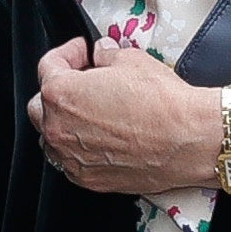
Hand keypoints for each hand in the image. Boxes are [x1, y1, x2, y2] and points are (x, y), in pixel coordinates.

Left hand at [31, 34, 230, 198]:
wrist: (188, 140)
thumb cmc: (162, 104)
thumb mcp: (132, 61)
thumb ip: (106, 56)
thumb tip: (102, 54)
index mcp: (62, 94)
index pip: (48, 67)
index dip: (67, 53)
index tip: (82, 52)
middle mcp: (59, 129)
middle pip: (42, 105)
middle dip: (59, 89)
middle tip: (84, 80)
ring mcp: (72, 158)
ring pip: (53, 137)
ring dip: (65, 122)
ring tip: (92, 112)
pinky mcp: (89, 179)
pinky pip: (72, 161)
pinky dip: (80, 148)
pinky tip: (102, 138)